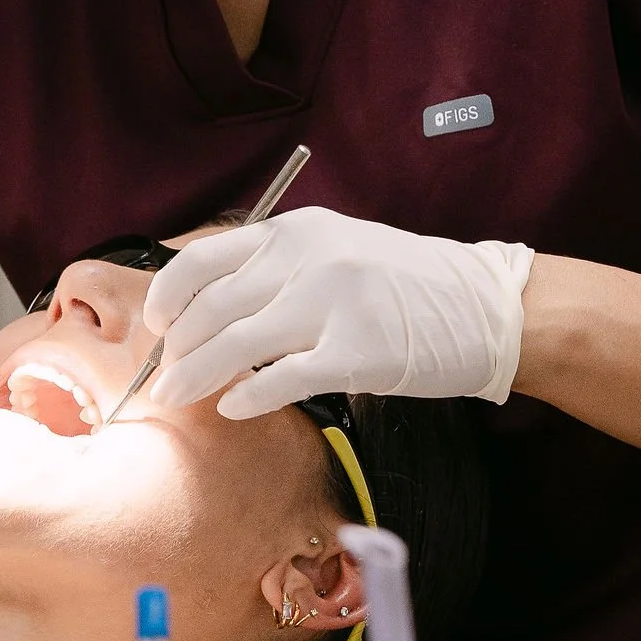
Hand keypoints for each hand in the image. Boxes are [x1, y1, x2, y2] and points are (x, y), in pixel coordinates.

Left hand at [144, 209, 533, 418]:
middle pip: (211, 308)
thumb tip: (205, 310)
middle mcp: (309, 259)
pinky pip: (281, 380)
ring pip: (236, 345)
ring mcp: (333, 304)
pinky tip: (233, 408)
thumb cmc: (404, 285)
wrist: (485, 306)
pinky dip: (246, 398)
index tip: (156, 327)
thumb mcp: (335, 249)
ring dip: (196, 376)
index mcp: (296, 231)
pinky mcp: (357, 353)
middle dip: (176, 350)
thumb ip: (275, 269)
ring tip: (177, 398)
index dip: (166, 298)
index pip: (202, 260)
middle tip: (163, 378)